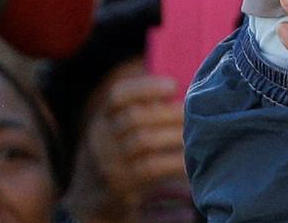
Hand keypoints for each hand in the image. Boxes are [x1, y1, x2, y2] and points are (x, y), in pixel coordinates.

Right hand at [64, 65, 189, 221]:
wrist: (91, 201)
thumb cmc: (117, 155)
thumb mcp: (116, 131)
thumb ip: (141, 109)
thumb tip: (183, 86)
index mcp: (102, 119)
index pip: (117, 95)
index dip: (146, 87)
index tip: (173, 86)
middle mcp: (99, 138)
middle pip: (134, 117)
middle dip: (169, 113)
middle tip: (195, 113)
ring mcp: (107, 163)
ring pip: (143, 141)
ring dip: (175, 134)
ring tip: (197, 133)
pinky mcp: (119, 185)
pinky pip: (152, 168)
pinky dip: (175, 160)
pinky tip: (192, 158)